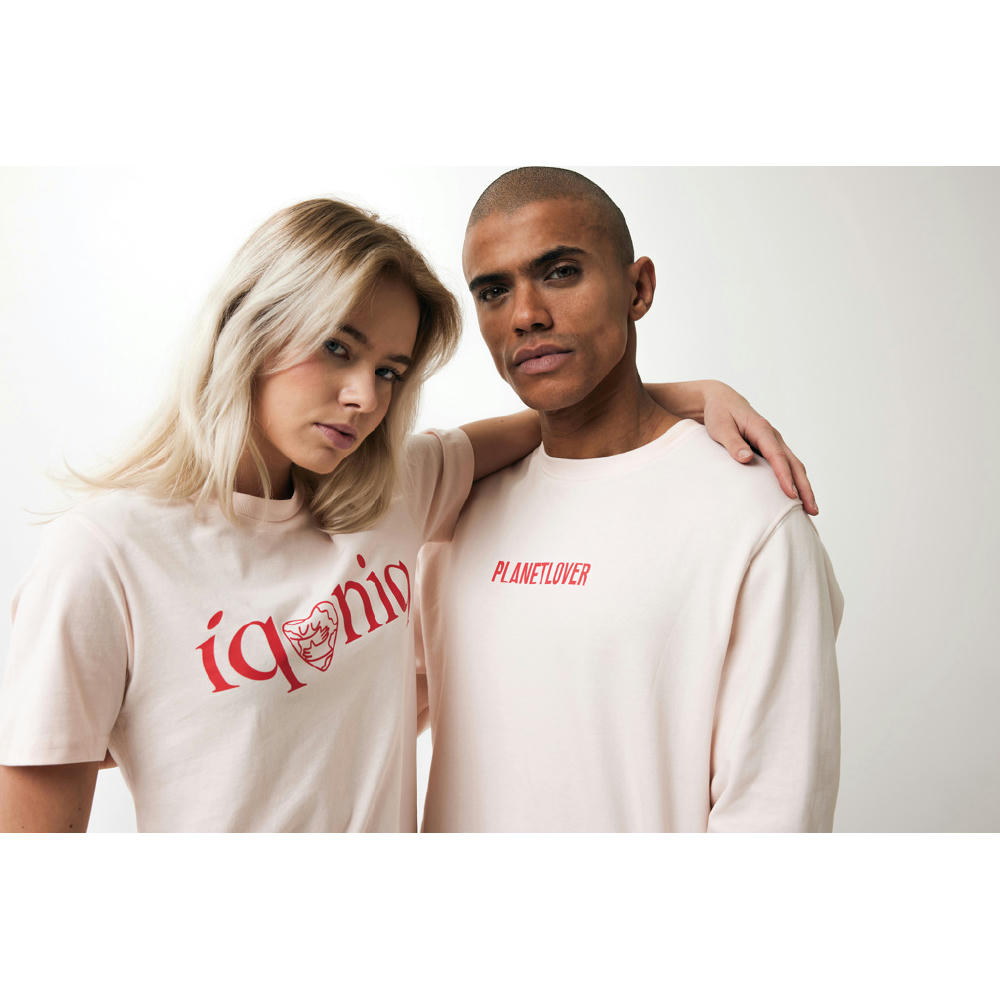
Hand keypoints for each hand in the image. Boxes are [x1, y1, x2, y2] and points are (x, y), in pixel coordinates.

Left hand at [701, 381, 817, 514]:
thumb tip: (746, 459)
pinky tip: (797, 496)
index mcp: (762, 430)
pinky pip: (787, 465)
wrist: (722, 400)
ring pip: (794, 466)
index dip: (784, 476)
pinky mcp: (771, 448)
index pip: (777, 456)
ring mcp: (774, 442)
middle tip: (812, 510)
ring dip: (803, 487)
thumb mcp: (720, 427)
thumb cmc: (719, 414)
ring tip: (810, 510)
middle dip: (804, 487)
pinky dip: (794, 480)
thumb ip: (733, 443)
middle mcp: (773, 436)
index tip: (791, 495)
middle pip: (794, 464)